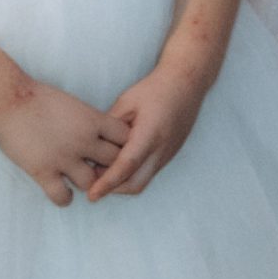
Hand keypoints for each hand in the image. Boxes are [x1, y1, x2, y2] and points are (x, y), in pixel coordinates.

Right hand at [0, 79, 130, 206]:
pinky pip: (62, 196)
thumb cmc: (40, 98)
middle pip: (114, 162)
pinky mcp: (43, 171)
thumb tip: (103, 132)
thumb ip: (90, 120)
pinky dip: (65, 198)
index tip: (118, 149)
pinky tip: (64, 194)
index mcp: (94, 120)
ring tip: (83, 183)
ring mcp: (64, 158)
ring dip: (89, 185)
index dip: (124, 145)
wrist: (9, 102)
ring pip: (91, 183)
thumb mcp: (75, 104)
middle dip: (111, 167)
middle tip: (103, 171)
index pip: (126, 138)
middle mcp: (84, 140)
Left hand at [87, 61, 209, 198]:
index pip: (127, 166)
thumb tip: (92, 148)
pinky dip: (131, 175)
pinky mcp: (169, 154)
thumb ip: (109, 127)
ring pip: (142, 181)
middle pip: (135, 184)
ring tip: (102, 172)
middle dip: (112, 190)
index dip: (107, 182)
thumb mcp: (126, 102)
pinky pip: (148, 172)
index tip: (91, 195)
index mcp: (150, 133)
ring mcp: (168, 154)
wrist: (186, 84)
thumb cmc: (155, 89)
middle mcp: (162, 149)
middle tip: (91, 185)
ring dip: (121, 183)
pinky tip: (118, 163)